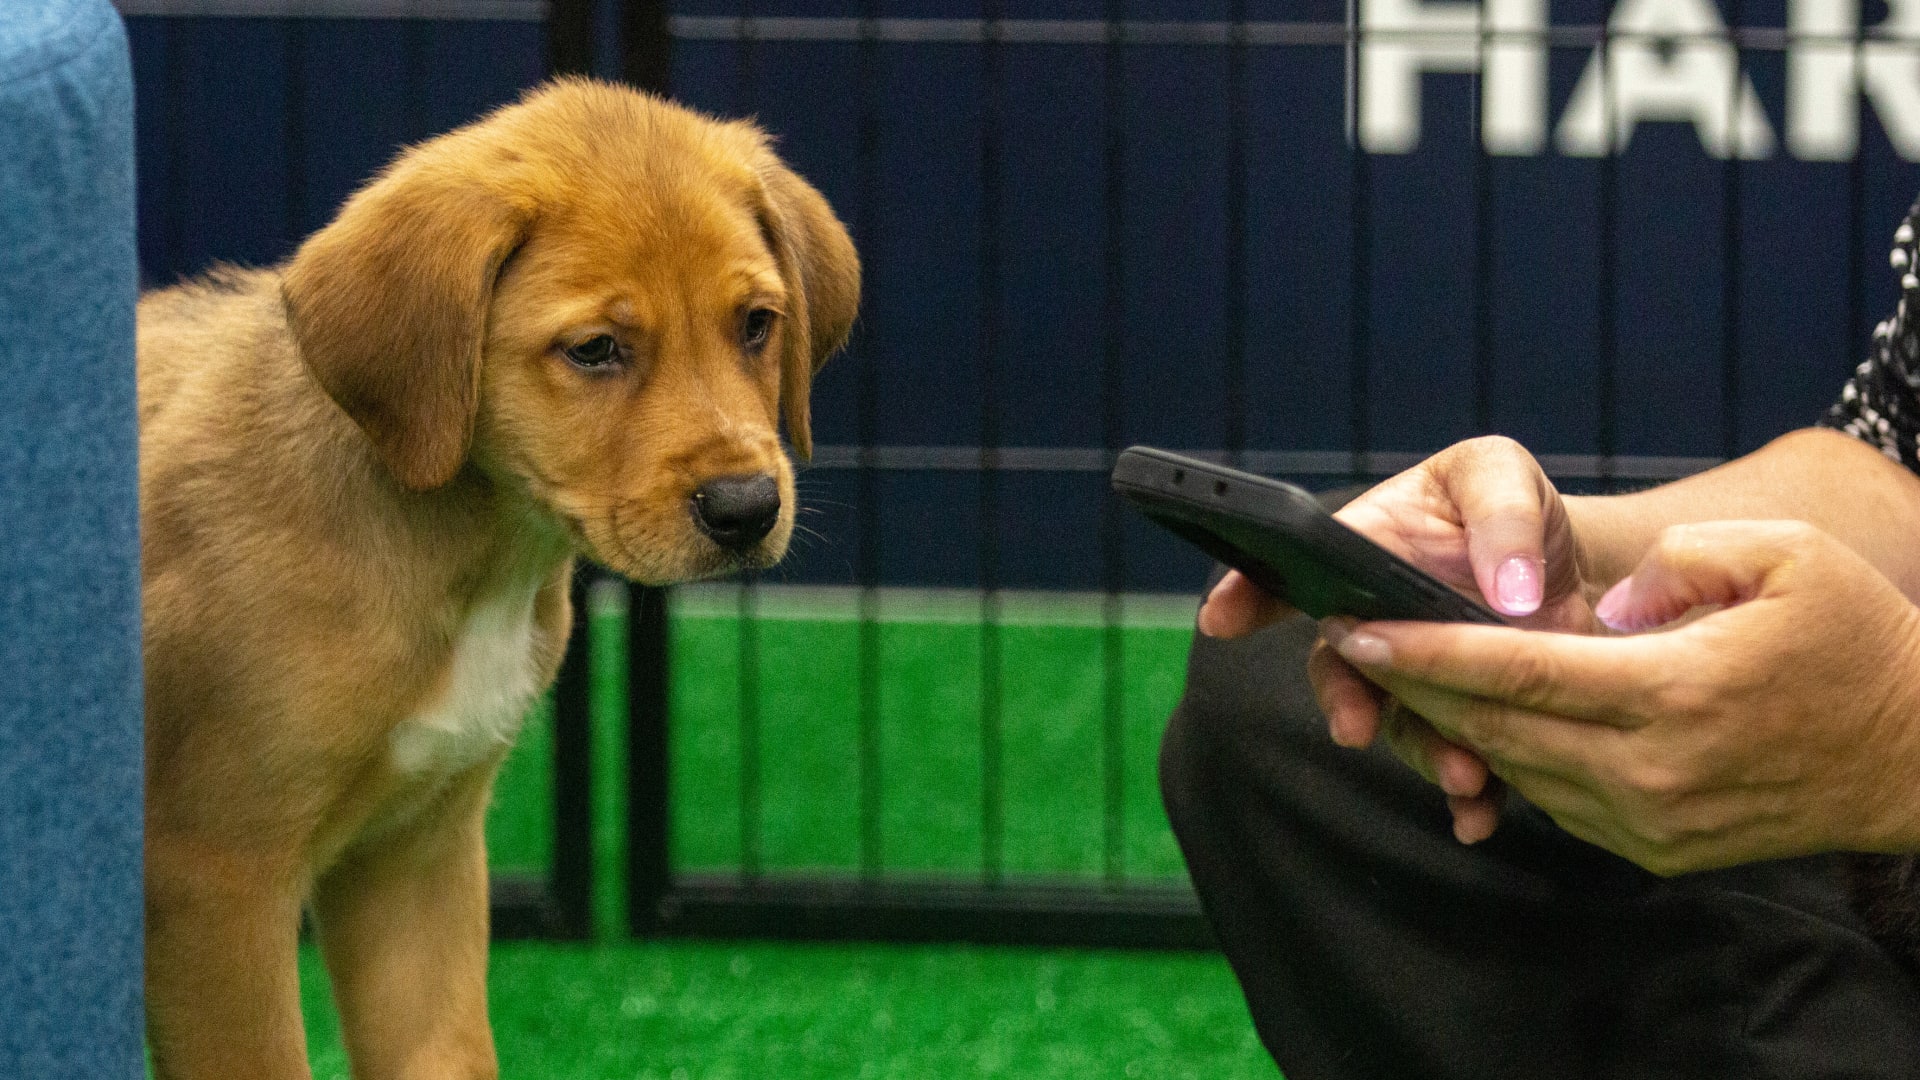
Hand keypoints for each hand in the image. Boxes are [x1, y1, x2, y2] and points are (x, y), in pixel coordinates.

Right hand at [1198, 436, 1598, 841]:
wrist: (1566, 564)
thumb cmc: (1507, 503)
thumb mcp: (1501, 476)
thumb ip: (1500, 518)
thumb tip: (1509, 594)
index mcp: (1365, 551)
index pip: (1290, 572)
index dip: (1246, 595)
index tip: (1220, 621)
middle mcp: (1377, 622)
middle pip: (1339, 667)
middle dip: (1341, 700)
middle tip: (1352, 727)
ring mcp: (1419, 674)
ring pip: (1398, 722)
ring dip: (1423, 753)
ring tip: (1463, 776)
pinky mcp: (1466, 715)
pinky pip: (1453, 758)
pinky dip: (1468, 796)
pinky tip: (1480, 815)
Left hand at [1325, 520, 1919, 873]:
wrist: (1918, 759)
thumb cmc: (1855, 641)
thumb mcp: (1786, 557)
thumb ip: (1678, 560)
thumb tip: (1603, 605)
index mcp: (1672, 692)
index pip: (1515, 673)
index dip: (1425, 653)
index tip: (1356, 630)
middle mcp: (1648, 770)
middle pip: (1495, 728)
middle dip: (1414, 687)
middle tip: (1354, 642)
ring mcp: (1648, 821)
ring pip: (1517, 767)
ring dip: (1455, 725)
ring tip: (1407, 673)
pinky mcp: (1653, 851)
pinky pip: (1556, 799)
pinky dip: (1514, 756)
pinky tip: (1490, 716)